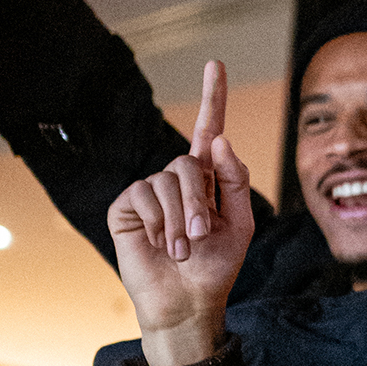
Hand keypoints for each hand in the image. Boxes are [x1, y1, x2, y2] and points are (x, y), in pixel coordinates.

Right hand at [108, 61, 253, 365]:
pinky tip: (157, 244)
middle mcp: (176, 179)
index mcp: (207, 179)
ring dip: (179, 219)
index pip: (208, 130)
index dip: (212, 97)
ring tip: (180, 248)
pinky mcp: (126, 207)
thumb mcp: (240, 223)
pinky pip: (143, 196)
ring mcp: (149, 191)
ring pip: (167, 181)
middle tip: (201, 234)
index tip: (215, 64)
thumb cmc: (216, 266)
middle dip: (199, 200)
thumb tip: (217, 139)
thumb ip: (234, 180)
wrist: (187, 301)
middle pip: (190, 163)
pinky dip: (156, 223)